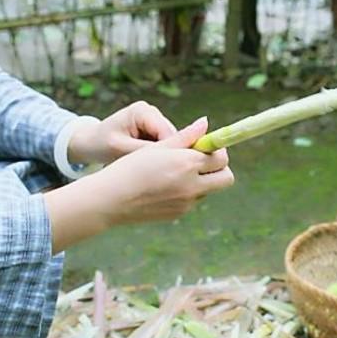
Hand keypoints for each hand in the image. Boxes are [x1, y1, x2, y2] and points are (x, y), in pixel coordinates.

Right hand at [45, 117, 234, 252]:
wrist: (110, 200)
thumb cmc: (130, 168)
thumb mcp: (158, 147)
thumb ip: (186, 136)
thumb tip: (205, 123)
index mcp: (188, 164)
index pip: (221, 158)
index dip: (216, 150)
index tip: (206, 146)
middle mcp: (192, 186)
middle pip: (226, 178)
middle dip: (219, 168)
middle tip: (202, 161)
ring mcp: (187, 203)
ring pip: (209, 189)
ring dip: (202, 180)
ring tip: (175, 172)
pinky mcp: (179, 214)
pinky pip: (192, 200)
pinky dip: (187, 192)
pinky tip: (165, 186)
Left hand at [67, 100, 176, 164]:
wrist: (89, 143)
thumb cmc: (100, 144)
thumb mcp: (121, 149)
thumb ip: (146, 150)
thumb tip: (172, 157)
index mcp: (143, 111)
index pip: (167, 133)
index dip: (172, 152)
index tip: (170, 172)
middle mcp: (151, 112)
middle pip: (172, 136)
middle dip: (168, 155)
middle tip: (163, 175)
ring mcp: (154, 120)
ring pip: (171, 142)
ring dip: (164, 156)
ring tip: (153, 172)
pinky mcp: (154, 130)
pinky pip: (164, 145)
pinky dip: (159, 156)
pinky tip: (151, 167)